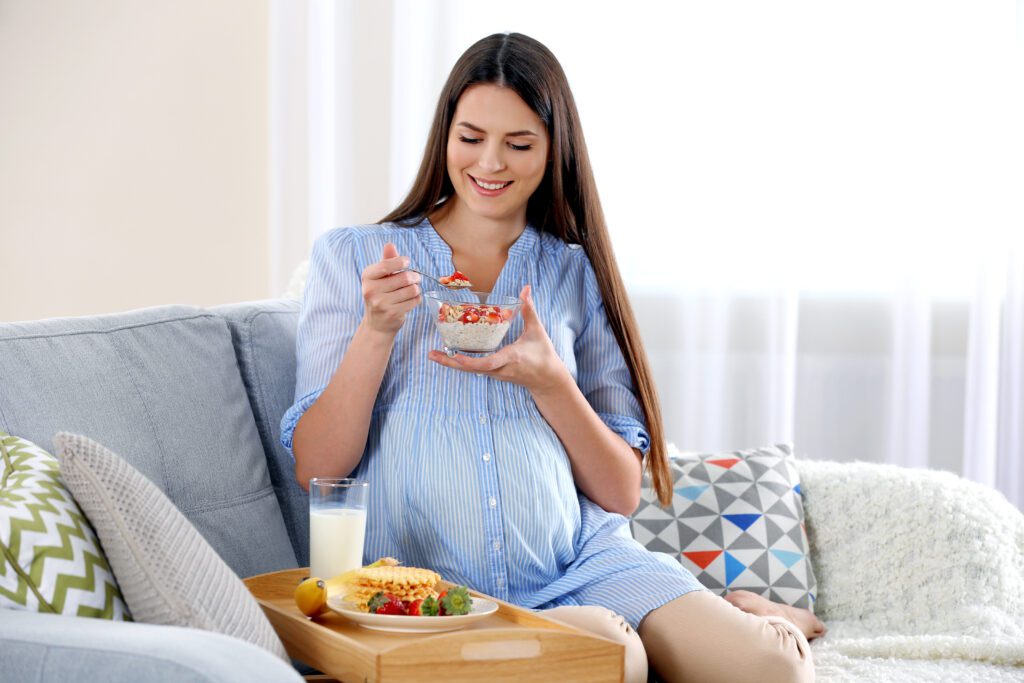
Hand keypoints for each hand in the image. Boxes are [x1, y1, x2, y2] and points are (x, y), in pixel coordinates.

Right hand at [361, 243, 420, 334]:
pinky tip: (410, 300)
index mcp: (367, 277)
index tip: (407, 262)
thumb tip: (390, 244)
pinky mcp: (393, 313)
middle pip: (405, 278)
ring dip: (417, 289)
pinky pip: (415, 301)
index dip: (400, 262)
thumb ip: (387, 261)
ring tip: (412, 290)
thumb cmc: (380, 295)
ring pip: (412, 290)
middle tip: (415, 278)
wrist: (377, 324)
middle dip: (414, 277)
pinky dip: (417, 299)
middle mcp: (371, 290)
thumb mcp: (380, 277)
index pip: (386, 265)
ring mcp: (381, 303)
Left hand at [428, 285, 569, 394]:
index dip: (471, 361)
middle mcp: (500, 369)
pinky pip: (474, 369)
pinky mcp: (493, 373)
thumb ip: (529, 309)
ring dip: (451, 363)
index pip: (489, 362)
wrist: (546, 379)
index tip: (457, 356)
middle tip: (431, 354)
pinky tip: (449, 355)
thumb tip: (525, 289)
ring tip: (433, 354)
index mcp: (511, 358)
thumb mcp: (537, 331)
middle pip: (471, 368)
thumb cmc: (543, 354)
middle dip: (450, 362)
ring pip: (470, 370)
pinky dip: (460, 363)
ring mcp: (495, 373)